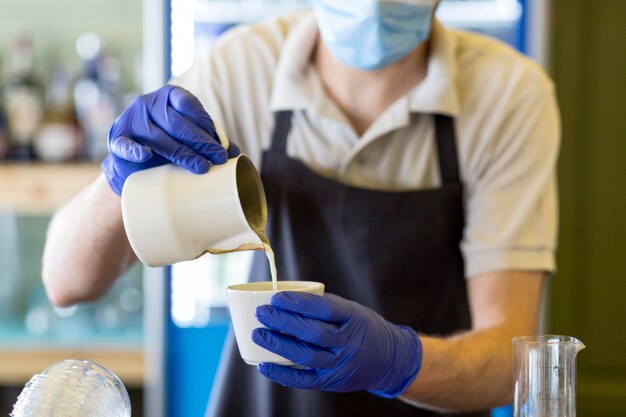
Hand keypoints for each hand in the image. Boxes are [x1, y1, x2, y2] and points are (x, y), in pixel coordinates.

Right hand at [101, 85, 239, 194]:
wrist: (133, 165)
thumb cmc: (167, 145)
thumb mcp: (188, 138)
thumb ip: (209, 140)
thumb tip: (236, 153)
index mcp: (167, 96)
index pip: (189, 104)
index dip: (206, 123)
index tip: (220, 144)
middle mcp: (147, 103)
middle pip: (177, 123)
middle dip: (201, 142)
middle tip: (218, 158)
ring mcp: (131, 120)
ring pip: (159, 137)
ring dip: (181, 153)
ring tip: (201, 167)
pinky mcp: (117, 138)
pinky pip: (126, 144)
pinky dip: (135, 150)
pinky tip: (147, 156)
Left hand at [253, 292, 422, 397]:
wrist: (390, 361)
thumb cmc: (363, 329)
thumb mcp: (352, 311)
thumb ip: (324, 307)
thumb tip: (286, 299)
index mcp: (354, 318)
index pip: (325, 309)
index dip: (299, 303)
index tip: (277, 297)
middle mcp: (349, 343)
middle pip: (313, 332)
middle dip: (284, 322)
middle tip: (262, 313)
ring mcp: (341, 365)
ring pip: (307, 356)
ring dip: (279, 345)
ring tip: (258, 334)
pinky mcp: (332, 382)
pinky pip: (305, 380)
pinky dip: (283, 374)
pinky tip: (264, 365)